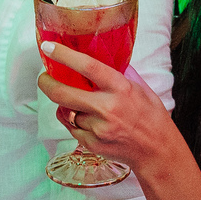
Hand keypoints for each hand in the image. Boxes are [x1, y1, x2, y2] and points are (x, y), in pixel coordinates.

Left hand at [37, 42, 176, 169]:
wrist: (157, 152)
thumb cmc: (150, 117)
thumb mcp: (141, 88)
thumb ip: (120, 72)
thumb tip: (100, 55)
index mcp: (121, 88)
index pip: (87, 66)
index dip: (64, 56)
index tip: (48, 47)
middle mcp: (107, 108)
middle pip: (62, 93)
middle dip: (46, 83)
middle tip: (44, 78)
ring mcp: (98, 128)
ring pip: (67, 111)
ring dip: (70, 107)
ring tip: (83, 106)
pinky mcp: (91, 144)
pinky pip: (72, 128)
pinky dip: (75, 122)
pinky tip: (88, 122)